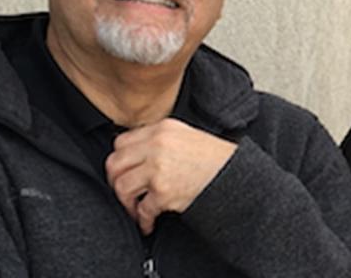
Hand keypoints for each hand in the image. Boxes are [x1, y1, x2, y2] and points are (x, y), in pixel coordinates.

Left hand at [105, 118, 236, 233]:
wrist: (235, 174)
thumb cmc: (215, 158)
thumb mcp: (186, 136)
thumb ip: (160, 139)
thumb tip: (135, 155)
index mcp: (163, 128)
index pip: (121, 142)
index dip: (121, 160)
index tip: (125, 171)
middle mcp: (158, 145)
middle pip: (115, 164)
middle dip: (115, 182)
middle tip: (124, 193)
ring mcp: (159, 168)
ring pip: (122, 187)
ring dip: (127, 203)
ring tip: (136, 209)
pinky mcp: (163, 192)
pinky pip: (142, 209)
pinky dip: (143, 220)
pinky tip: (149, 222)